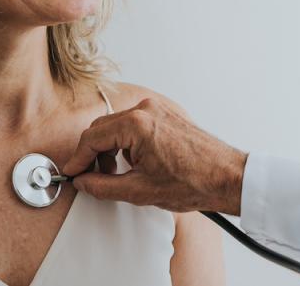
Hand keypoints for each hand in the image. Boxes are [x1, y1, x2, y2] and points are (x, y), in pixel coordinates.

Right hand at [62, 97, 247, 213]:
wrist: (227, 177)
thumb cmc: (194, 182)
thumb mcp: (140, 191)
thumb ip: (103, 186)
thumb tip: (83, 182)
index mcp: (137, 125)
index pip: (92, 138)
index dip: (78, 159)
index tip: (72, 173)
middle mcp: (146, 109)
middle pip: (102, 128)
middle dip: (92, 153)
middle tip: (89, 177)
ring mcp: (157, 109)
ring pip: (117, 125)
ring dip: (109, 148)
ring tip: (115, 174)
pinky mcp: (166, 113)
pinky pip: (134, 123)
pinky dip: (126, 141)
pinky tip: (133, 163)